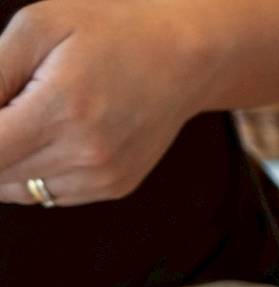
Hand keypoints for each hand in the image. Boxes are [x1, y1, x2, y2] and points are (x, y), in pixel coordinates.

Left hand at [0, 0, 206, 206]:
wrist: (185, 56)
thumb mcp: (36, 27)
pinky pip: (47, 192)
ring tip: (20, 117)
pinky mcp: (113, 186)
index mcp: (62, 110)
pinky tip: (45, 133)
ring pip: (16, 190)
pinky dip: (29, 170)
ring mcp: (103, 177)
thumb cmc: (108, 30)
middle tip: (5, 106)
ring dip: (2, 160)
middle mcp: (86, 155)